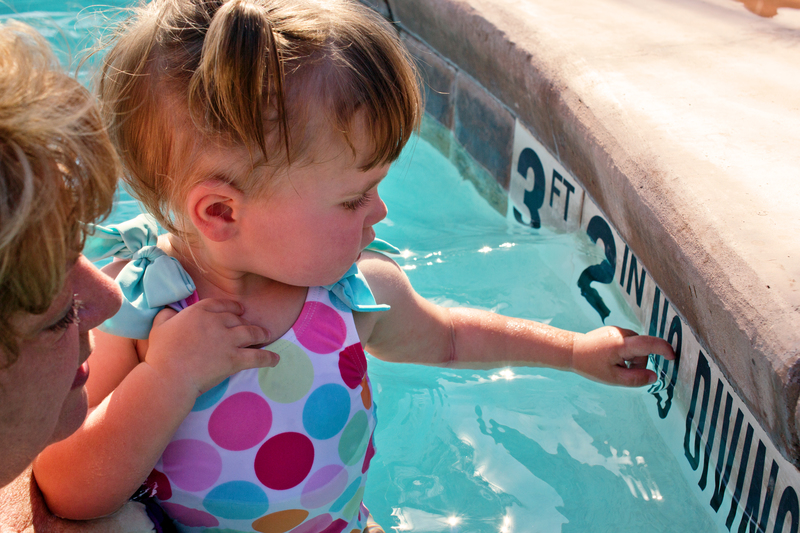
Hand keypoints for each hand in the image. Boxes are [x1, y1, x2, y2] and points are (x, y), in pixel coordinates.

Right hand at [144, 299, 277, 399]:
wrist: (169, 376)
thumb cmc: (161, 353)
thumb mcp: (159, 326)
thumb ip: (167, 314)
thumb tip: (171, 310)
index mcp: (198, 312)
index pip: (220, 305)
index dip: (232, 307)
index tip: (239, 310)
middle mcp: (216, 322)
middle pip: (236, 319)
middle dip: (245, 322)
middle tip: (251, 327)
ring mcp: (227, 340)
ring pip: (251, 333)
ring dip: (261, 334)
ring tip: (267, 335)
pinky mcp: (234, 359)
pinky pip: (257, 357)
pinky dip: (268, 358)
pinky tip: (276, 359)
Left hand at [571, 326, 674, 386]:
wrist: (571, 350)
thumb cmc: (591, 366)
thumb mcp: (614, 378)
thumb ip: (636, 379)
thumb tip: (654, 376)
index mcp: (622, 344)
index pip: (650, 343)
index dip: (664, 349)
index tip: (673, 357)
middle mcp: (621, 333)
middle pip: (643, 349)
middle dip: (639, 362)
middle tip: (622, 371)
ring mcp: (617, 330)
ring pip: (636, 346)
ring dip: (632, 358)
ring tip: (614, 364)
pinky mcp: (614, 331)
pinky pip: (628, 343)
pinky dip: (626, 352)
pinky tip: (611, 358)